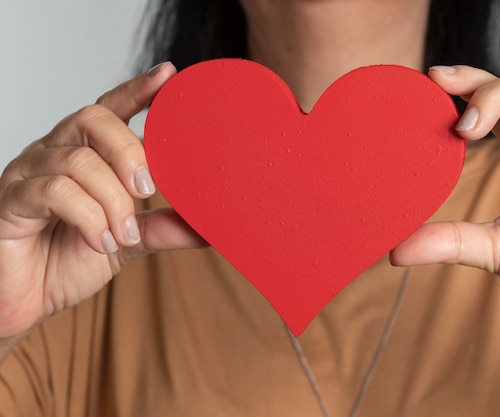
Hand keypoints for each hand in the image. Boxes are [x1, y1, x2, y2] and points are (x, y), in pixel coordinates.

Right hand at [0, 62, 205, 342]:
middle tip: (147, 190)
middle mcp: (54, 154)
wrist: (24, 301)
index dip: (137, 90)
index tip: (170, 76)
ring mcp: (28, 174)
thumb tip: (207, 227)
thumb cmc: (66, 261)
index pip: (110, 108)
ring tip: (123, 234)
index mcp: (83, 154)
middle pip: (93, 117)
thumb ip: (160, 229)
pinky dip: (89, 218)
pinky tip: (99, 242)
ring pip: (78, 160)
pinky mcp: (11, 200)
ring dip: (112, 200)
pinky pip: (55, 191)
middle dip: (129, 150)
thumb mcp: (125, 242)